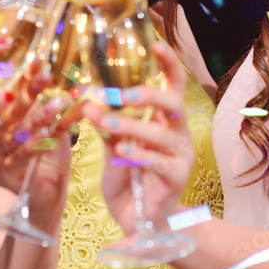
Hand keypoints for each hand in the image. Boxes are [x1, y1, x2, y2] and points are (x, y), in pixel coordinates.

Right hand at [0, 60, 73, 195]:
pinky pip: (18, 158)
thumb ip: (40, 98)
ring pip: (14, 133)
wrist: (47, 190)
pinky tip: (48, 134)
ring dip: (37, 117)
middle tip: (46, 76)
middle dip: (29, 92)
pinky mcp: (0, 175)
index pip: (7, 94)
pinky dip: (34, 145)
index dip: (23, 78)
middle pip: (7, 111)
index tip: (40, 62)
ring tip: (56, 104)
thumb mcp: (45, 120)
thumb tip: (41, 66)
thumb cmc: (44, 151)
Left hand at [84, 42, 193, 234]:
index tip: (156, 45)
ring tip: (108, 124)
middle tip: (123, 94)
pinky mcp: (176, 178)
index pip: (173, 86)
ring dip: (133, 126)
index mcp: (165, 122)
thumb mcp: (114, 148)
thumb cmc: (130, 181)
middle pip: (173, 104)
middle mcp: (178, 135)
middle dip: (148, 95)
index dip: (168, 65)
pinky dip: (139, 155)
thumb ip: (106, 126)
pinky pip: (160, 162)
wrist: (140, 223)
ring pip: (163, 133)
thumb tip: (88, 100)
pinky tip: (122, 153)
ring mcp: (180, 157)